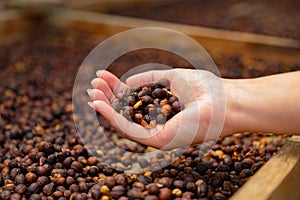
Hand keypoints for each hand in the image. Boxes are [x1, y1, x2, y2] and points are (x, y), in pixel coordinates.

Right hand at [88, 69, 227, 148]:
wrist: (225, 102)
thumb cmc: (204, 88)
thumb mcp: (170, 78)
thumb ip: (148, 79)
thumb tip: (128, 82)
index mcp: (159, 110)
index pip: (133, 100)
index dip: (116, 89)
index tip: (102, 76)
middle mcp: (156, 124)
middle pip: (125, 112)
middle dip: (108, 98)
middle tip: (93, 84)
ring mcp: (156, 134)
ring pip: (123, 123)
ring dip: (105, 108)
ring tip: (91, 93)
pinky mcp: (158, 141)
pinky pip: (130, 129)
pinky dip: (112, 117)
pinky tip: (99, 104)